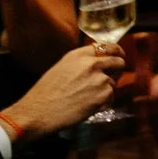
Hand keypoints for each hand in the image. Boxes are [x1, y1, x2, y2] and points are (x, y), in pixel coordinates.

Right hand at [0, 43, 124, 140]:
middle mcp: (92, 64)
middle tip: (110, 78)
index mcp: (79, 55)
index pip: (108, 46)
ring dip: (105, 90)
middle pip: (119, 61)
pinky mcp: (104, 94)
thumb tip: (100, 62)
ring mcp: (100, 79)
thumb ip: (82, 62)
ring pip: (113, 82)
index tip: (118, 56)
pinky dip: (103, 102)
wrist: (38, 112)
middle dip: (117, 69)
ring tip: (86, 97)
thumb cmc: (46, 92)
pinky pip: (111, 97)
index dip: (116, 52)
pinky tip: (87, 105)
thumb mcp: (62, 67)